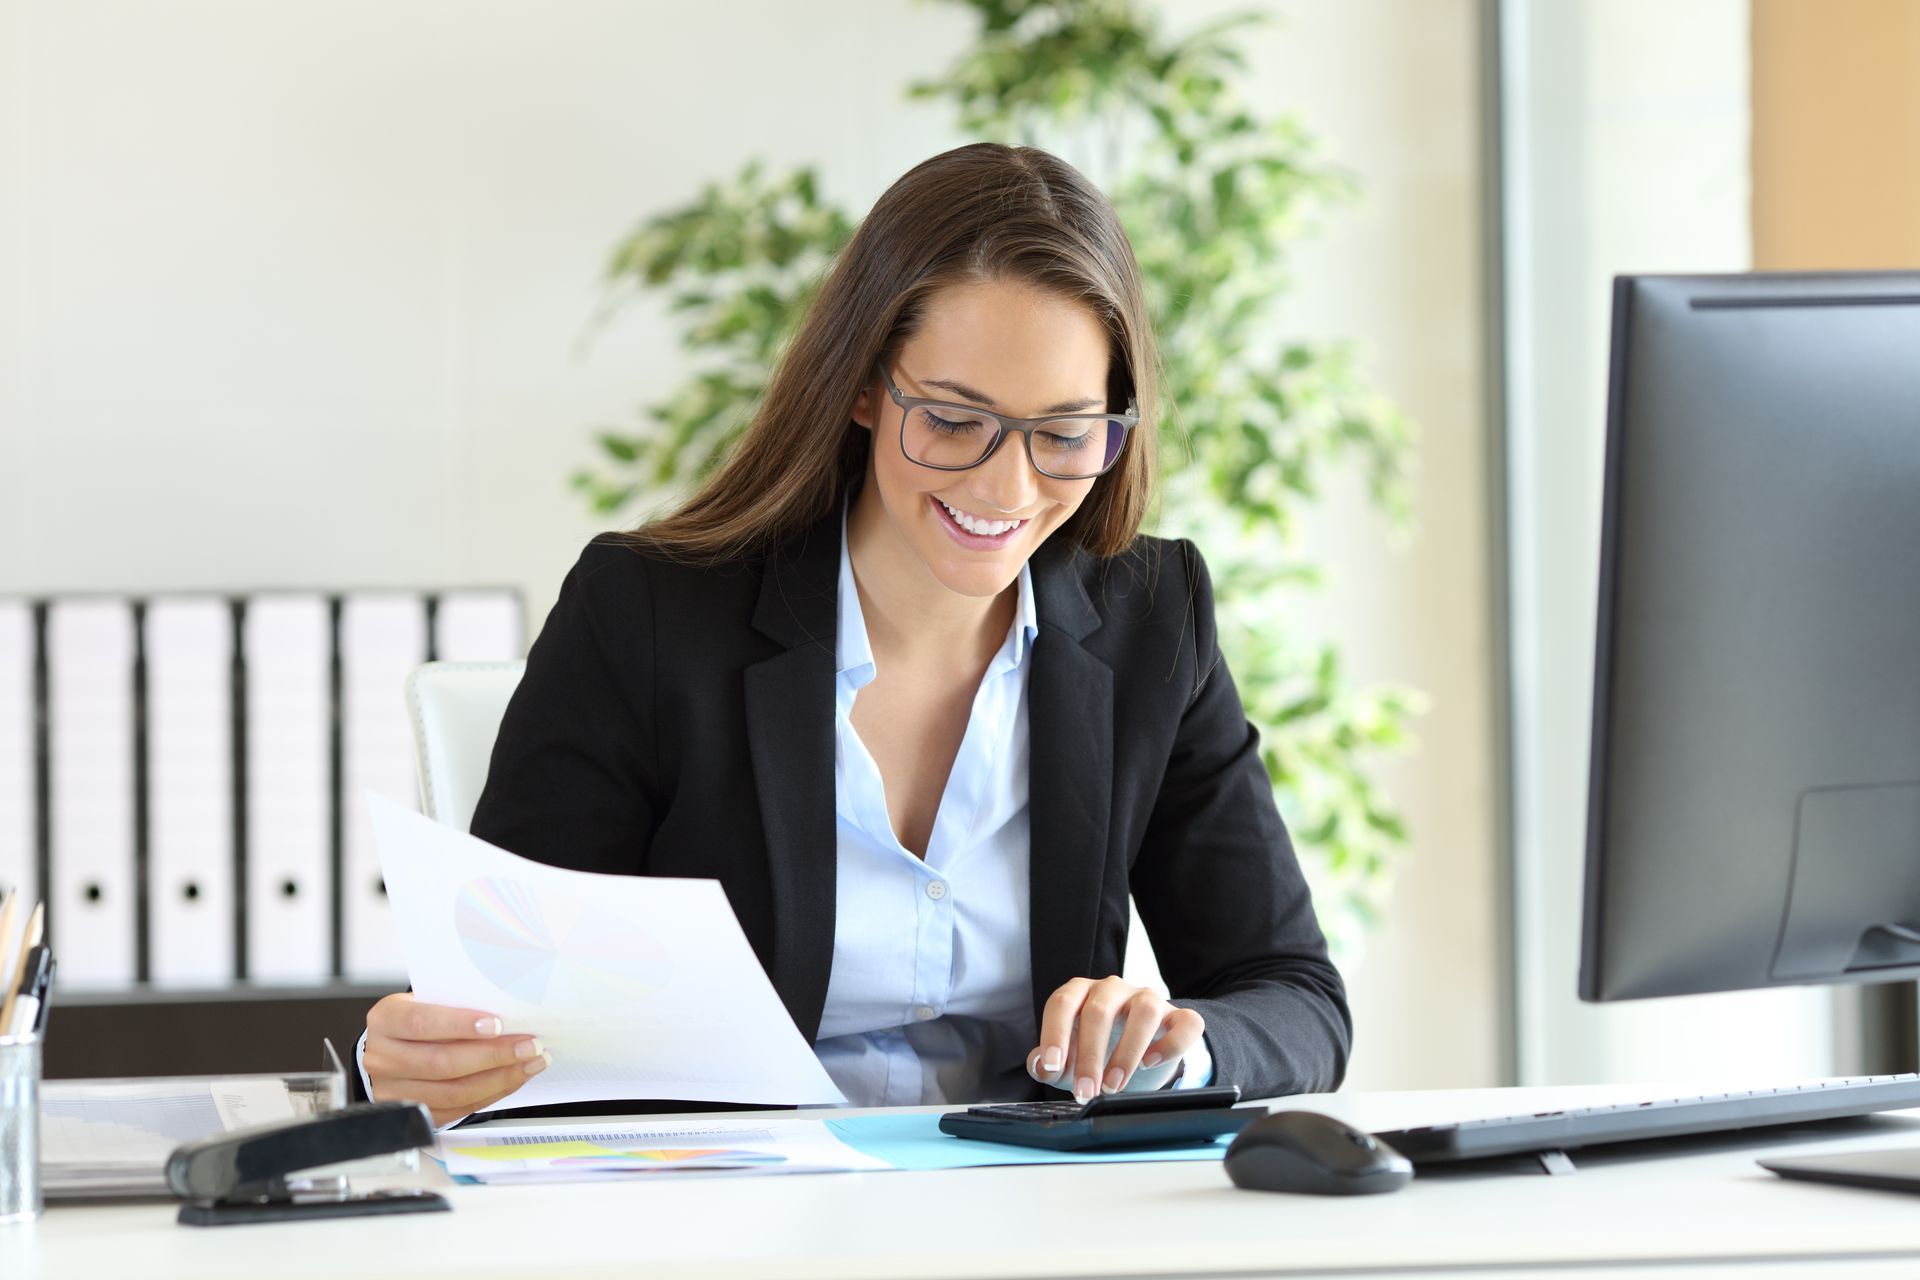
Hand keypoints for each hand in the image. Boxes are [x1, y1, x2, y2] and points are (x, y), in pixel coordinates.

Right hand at [363, 993, 549, 1126]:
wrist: (393, 1048)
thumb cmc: (419, 1018)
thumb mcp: (428, 1000)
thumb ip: (457, 1004)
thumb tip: (509, 1010)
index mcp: (386, 1020)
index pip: (421, 1022)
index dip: (460, 1025)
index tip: (497, 1024)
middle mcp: (383, 1058)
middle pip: (441, 1063)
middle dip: (494, 1055)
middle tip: (530, 1045)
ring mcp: (394, 1091)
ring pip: (452, 1092)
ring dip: (500, 1078)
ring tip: (530, 1063)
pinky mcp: (412, 1114)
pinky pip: (457, 1110)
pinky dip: (491, 1094)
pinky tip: (512, 1079)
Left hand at [1026, 976, 1204, 1103]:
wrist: (1142, 1051)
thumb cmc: (1098, 1050)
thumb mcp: (1070, 1058)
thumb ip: (1049, 1063)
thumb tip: (1040, 1066)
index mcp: (1081, 993)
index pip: (1062, 1003)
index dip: (1054, 1034)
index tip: (1053, 1067)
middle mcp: (1113, 989)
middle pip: (1099, 1010)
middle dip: (1090, 1056)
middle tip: (1085, 1092)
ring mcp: (1148, 998)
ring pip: (1144, 1010)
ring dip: (1127, 1051)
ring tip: (1115, 1086)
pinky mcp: (1179, 1016)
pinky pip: (1186, 1022)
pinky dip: (1171, 1044)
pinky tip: (1151, 1063)